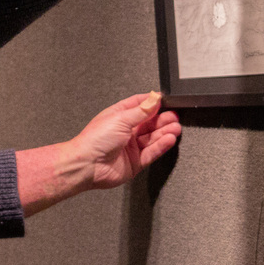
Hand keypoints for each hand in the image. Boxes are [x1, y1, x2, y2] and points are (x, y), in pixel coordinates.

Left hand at [15, 91, 180, 215]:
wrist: (87, 165)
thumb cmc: (94, 140)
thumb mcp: (120, 118)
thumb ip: (141, 111)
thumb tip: (154, 99)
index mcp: (118, 116)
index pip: (138, 105)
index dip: (152, 103)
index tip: (164, 100)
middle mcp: (124, 131)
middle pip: (149, 122)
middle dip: (162, 119)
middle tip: (174, 116)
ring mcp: (130, 146)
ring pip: (152, 137)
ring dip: (164, 132)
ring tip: (176, 127)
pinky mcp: (135, 161)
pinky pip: (152, 152)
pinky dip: (162, 145)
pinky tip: (169, 139)